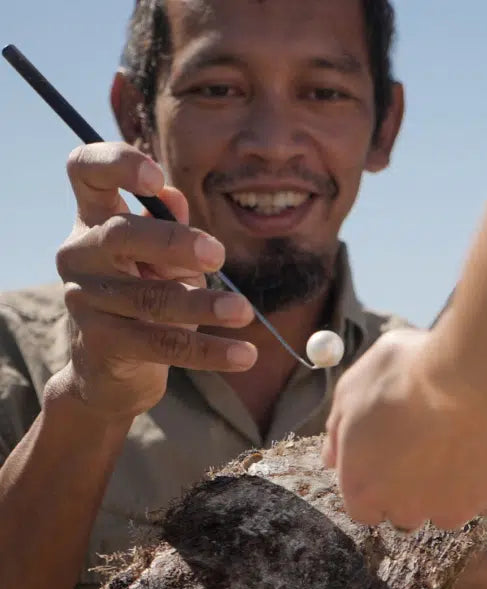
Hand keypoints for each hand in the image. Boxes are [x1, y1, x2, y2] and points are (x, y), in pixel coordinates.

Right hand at [51, 142, 255, 421]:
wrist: (109, 364)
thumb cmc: (142, 291)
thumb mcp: (158, 255)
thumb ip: (168, 226)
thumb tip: (175, 196)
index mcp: (94, 219)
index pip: (85, 171)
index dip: (115, 164)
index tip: (156, 177)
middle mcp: (81, 254)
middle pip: (119, 236)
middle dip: (173, 242)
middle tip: (218, 255)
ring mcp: (85, 300)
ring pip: (149, 298)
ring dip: (202, 304)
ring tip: (243, 311)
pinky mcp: (104, 342)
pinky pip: (162, 344)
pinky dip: (209, 351)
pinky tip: (244, 355)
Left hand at [323, 328, 486, 528]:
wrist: (470, 375)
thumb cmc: (401, 377)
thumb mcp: (350, 389)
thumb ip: (337, 431)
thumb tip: (332, 459)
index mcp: (364, 487)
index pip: (363, 508)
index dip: (373, 482)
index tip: (384, 457)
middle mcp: (406, 509)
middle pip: (404, 512)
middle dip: (408, 488)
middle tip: (421, 444)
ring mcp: (454, 507)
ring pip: (446, 509)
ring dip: (446, 487)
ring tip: (455, 443)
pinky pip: (484, 490)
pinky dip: (482, 472)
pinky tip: (484, 439)